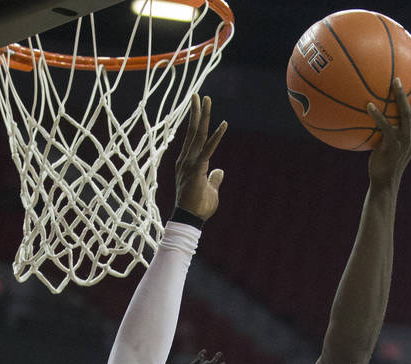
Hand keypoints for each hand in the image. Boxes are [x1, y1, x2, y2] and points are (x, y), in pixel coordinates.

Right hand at [175, 94, 226, 220]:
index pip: (192, 139)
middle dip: (196, 112)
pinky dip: (217, 137)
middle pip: (192, 132)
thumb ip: (214, 178)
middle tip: (198, 95)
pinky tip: (224, 124)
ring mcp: (190, 164)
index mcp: (187, 163)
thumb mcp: (210, 190)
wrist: (189, 220)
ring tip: (206, 99)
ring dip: (203, 116)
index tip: (198, 108)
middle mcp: (186, 160)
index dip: (196, 123)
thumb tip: (220, 171)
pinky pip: (208, 149)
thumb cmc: (198, 208)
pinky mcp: (197, 170)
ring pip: (197, 135)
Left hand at [367, 64, 410, 185]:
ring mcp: (405, 139)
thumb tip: (386, 102)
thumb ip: (397, 122)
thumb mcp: (396, 138)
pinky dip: (377, 115)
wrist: (385, 179)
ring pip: (406, 113)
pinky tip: (368, 105)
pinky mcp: (392, 146)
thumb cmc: (388, 156)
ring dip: (401, 95)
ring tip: (395, 79)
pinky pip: (384, 127)